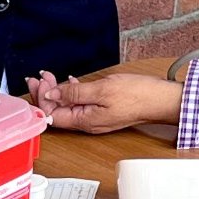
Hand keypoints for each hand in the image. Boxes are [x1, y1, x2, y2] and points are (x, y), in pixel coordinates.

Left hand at [26, 70, 182, 133]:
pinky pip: (81, 104)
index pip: (52, 115)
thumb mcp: (103, 90)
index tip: (39, 81)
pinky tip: (71, 83)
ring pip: (68, 106)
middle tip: (38, 77)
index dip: (42, 99)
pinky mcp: (103, 110)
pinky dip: (72, 92)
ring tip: (49, 76)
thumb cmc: (136, 95)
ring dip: (57, 91)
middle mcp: (88, 122)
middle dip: (45, 94)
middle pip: (58, 111)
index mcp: (85, 121)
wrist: (160, 99)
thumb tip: (51, 94)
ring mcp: (96, 117)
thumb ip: (75, 93)